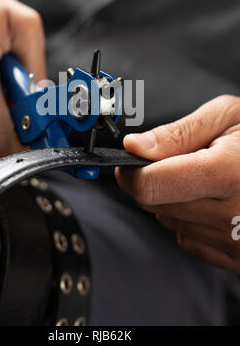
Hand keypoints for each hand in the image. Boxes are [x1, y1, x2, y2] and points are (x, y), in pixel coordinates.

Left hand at [115, 95, 239, 273]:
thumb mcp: (228, 117)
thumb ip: (178, 133)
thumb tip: (135, 147)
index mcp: (227, 173)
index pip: (150, 185)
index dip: (130, 171)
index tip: (130, 161)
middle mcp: (232, 215)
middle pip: (154, 204)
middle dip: (155, 181)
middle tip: (182, 163)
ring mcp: (238, 242)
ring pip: (169, 222)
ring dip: (175, 200)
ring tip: (207, 181)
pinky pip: (190, 241)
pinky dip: (193, 221)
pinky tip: (217, 202)